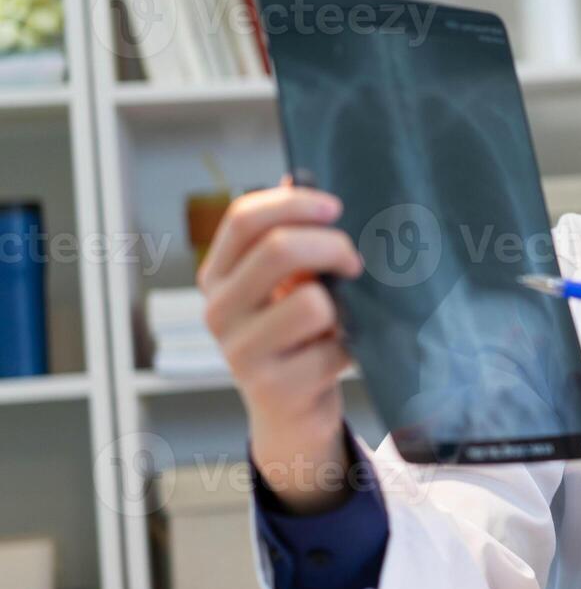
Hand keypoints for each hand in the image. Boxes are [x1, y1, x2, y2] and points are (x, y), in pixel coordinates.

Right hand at [197, 177, 363, 513]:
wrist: (294, 414)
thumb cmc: (297, 336)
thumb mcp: (288, 284)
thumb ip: (291, 237)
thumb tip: (298, 174)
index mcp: (217, 276)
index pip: (243, 218)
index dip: (294, 203)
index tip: (335, 207)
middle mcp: (217, 311)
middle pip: (278, 250)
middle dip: (332, 246)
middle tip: (355, 261)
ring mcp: (240, 352)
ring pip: (310, 302)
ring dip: (342, 306)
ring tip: (341, 318)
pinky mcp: (273, 387)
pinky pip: (332, 347)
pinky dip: (350, 347)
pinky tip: (341, 355)